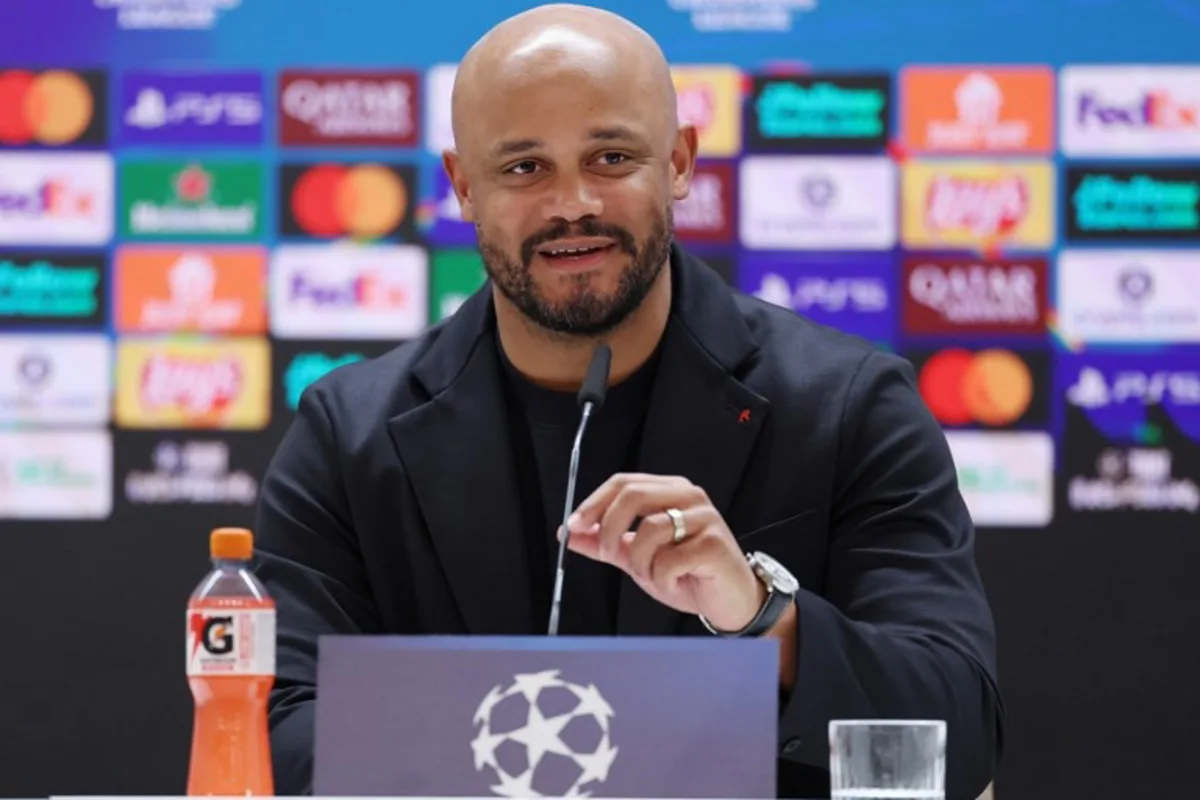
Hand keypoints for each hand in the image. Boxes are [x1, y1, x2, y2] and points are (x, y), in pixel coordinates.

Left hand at [563, 473, 764, 631]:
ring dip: (640, 562)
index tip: (573, 525)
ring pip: (649, 529)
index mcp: (668, 491)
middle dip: (609, 527)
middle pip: (633, 494)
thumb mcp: (637, 558)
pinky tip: (675, 581)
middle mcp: (688, 496)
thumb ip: (605, 544)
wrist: (728, 602)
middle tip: (604, 552)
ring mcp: (704, 518)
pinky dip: (662, 577)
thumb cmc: (687, 574)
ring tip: (653, 575)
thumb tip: (569, 533)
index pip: (623, 483)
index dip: (594, 503)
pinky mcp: (714, 543)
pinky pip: (669, 559)